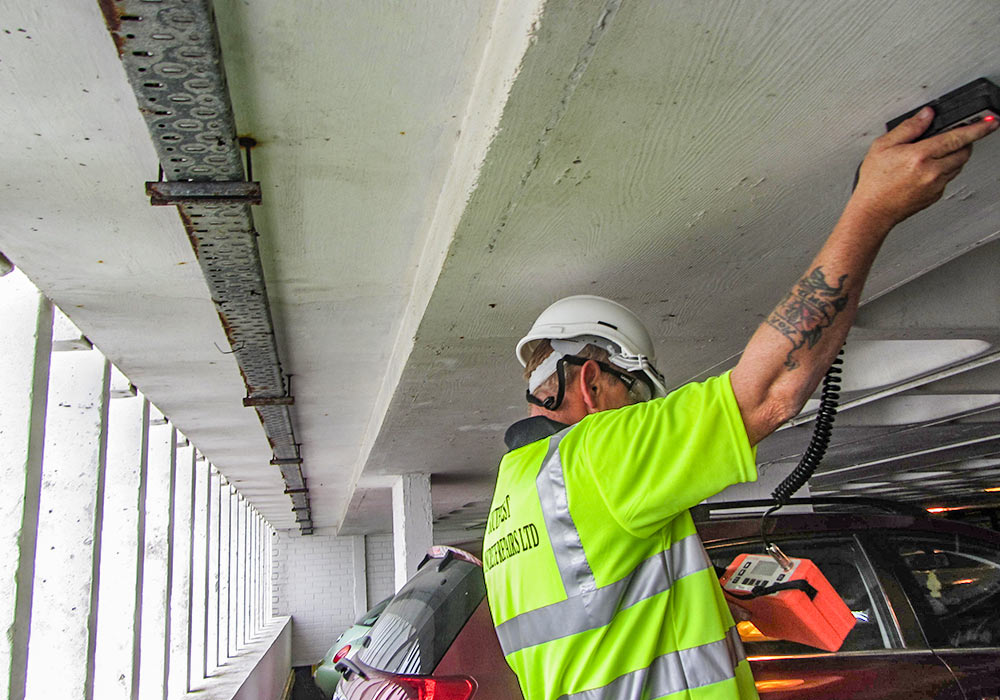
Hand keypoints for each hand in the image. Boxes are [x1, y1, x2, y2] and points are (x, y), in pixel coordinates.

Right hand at [850, 106, 997, 227]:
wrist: (872, 212)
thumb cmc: (874, 182)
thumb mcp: (882, 147)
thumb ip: (908, 128)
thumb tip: (926, 115)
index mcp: (920, 156)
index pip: (958, 137)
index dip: (978, 128)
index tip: (990, 123)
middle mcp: (932, 171)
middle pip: (964, 151)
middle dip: (962, 142)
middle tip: (951, 138)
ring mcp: (936, 185)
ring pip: (958, 165)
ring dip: (952, 157)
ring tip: (932, 156)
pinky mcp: (936, 195)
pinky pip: (948, 179)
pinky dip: (943, 171)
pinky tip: (925, 171)